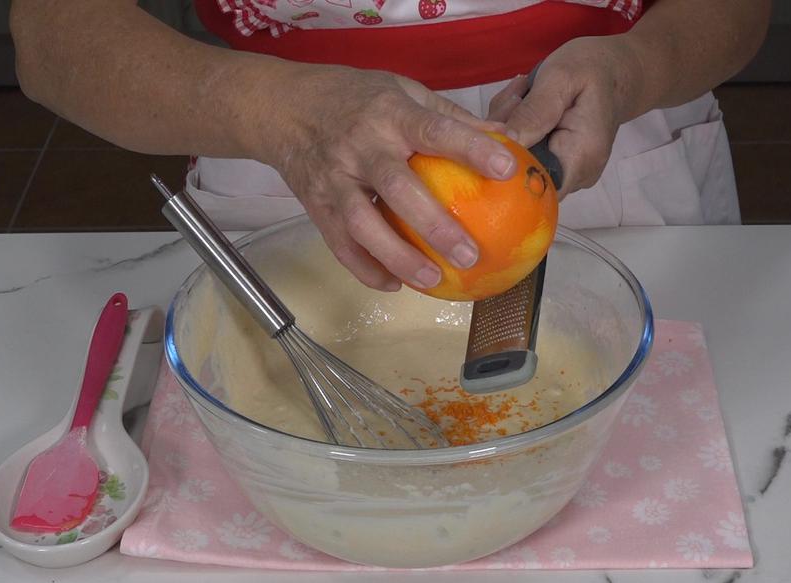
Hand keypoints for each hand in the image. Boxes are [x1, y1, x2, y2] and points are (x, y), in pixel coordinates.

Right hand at [263, 64, 515, 291]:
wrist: (284, 108)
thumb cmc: (355, 98)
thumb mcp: (402, 90)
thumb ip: (450, 117)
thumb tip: (507, 138)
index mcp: (389, 114)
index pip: (434, 130)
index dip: (470, 148)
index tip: (506, 169)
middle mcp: (361, 147)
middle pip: (397, 188)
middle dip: (434, 224)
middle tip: (469, 255)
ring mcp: (335, 179)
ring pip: (362, 225)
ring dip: (397, 257)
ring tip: (433, 281)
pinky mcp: (316, 205)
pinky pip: (339, 245)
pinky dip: (365, 269)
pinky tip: (394, 285)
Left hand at [487, 36, 648, 196]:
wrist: (616, 71)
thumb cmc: (593, 67)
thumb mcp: (560, 77)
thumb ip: (533, 111)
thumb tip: (505, 141)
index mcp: (582, 156)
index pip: (534, 184)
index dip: (506, 162)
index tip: (501, 124)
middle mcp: (577, 175)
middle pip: (521, 174)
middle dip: (504, 137)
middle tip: (516, 97)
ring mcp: (568, 173)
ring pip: (518, 164)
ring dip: (509, 130)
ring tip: (524, 95)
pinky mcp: (557, 166)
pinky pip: (524, 156)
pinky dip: (515, 131)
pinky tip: (525, 105)